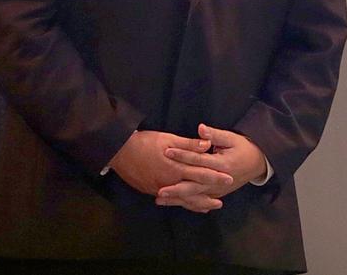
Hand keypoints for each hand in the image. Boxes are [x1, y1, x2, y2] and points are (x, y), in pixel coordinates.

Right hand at [108, 130, 230, 197]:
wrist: (118, 151)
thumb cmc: (143, 142)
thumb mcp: (167, 138)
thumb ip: (188, 144)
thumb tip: (207, 145)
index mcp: (176, 167)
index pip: (200, 173)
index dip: (215, 176)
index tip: (228, 179)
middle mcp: (169, 181)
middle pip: (193, 192)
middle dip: (207, 197)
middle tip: (221, 202)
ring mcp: (159, 188)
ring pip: (182, 200)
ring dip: (195, 204)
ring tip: (207, 207)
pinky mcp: (150, 190)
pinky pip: (170, 200)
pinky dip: (180, 203)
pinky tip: (184, 203)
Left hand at [157, 123, 267, 211]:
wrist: (258, 163)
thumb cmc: (243, 148)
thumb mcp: (231, 138)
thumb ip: (214, 135)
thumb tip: (201, 128)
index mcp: (222, 165)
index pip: (198, 160)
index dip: (182, 155)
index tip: (166, 152)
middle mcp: (219, 181)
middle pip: (195, 186)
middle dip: (176, 189)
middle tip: (160, 191)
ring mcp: (218, 190)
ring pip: (195, 197)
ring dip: (178, 199)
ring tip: (160, 200)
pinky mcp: (217, 194)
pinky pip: (200, 201)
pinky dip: (187, 203)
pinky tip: (173, 204)